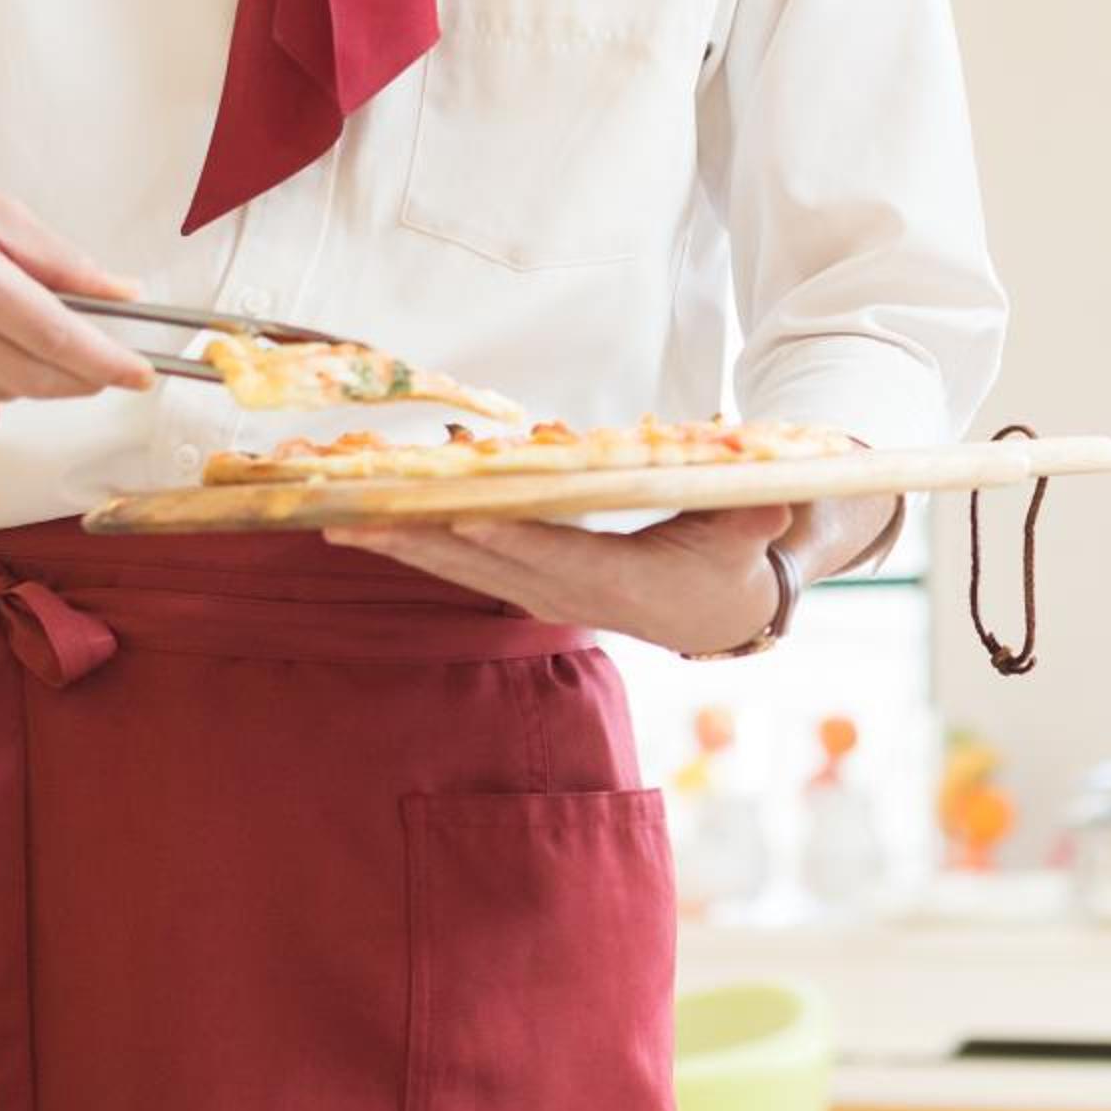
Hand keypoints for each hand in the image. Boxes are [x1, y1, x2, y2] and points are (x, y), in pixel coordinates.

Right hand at [0, 144, 153, 452]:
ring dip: (28, 377)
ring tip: (2, 329)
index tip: (141, 372)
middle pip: (36, 377)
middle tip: (99, 358)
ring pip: (3, 399)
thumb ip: (61, 259)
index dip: (106, 360)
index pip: (55, 334)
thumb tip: (120, 292)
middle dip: (82, 374)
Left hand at [320, 501, 792, 653]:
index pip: (558, 556)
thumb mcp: (753, 530)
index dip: (510, 538)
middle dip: (419, 540)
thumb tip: (779, 499)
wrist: (718, 610)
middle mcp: (569, 592)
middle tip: (353, 514)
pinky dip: (412, 543)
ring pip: (459, 567)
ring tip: (332, 519)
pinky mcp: (523, 584)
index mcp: (623, 580)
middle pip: (485, 564)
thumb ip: (757, 516)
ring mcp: (540, 591)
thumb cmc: (735, 552)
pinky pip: (459, 563)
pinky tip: (364, 523)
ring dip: (397, 544)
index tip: (461, 515)